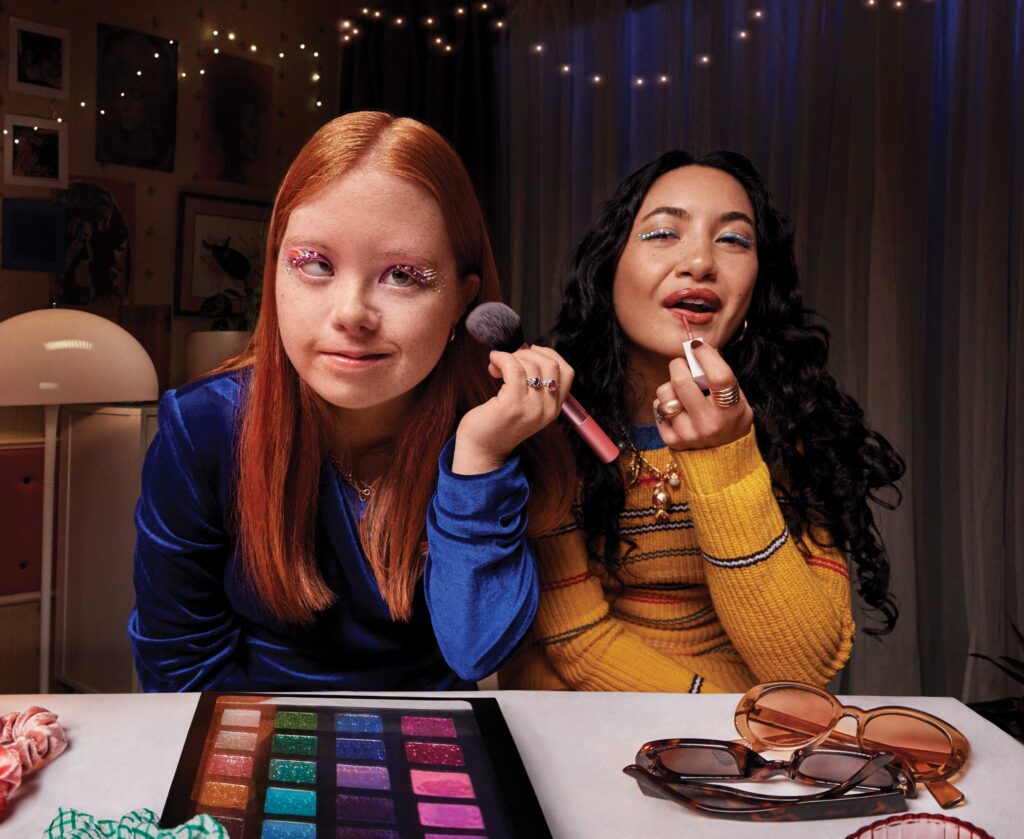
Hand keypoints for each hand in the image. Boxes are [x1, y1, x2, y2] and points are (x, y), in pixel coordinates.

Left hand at [453, 345, 573, 473]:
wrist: (482, 451)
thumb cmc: (498, 425)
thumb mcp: (525, 405)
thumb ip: (532, 384)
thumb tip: (526, 350)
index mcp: (553, 409)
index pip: (566, 372)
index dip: (550, 354)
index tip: (531, 352)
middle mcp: (547, 409)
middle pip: (551, 365)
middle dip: (529, 354)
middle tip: (510, 359)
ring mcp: (531, 407)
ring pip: (532, 365)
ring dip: (512, 356)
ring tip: (497, 364)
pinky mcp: (512, 404)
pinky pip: (514, 368)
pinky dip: (502, 358)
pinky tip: (493, 361)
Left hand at [654, 341, 752, 450]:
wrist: (723, 457)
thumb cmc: (729, 418)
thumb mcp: (738, 398)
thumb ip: (721, 376)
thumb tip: (698, 347)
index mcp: (731, 410)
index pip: (719, 377)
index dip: (706, 356)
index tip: (696, 345)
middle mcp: (709, 424)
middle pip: (681, 381)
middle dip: (678, 365)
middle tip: (682, 365)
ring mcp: (689, 434)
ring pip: (664, 393)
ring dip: (670, 386)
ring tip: (681, 392)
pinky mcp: (671, 440)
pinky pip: (657, 407)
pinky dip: (665, 402)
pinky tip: (678, 409)